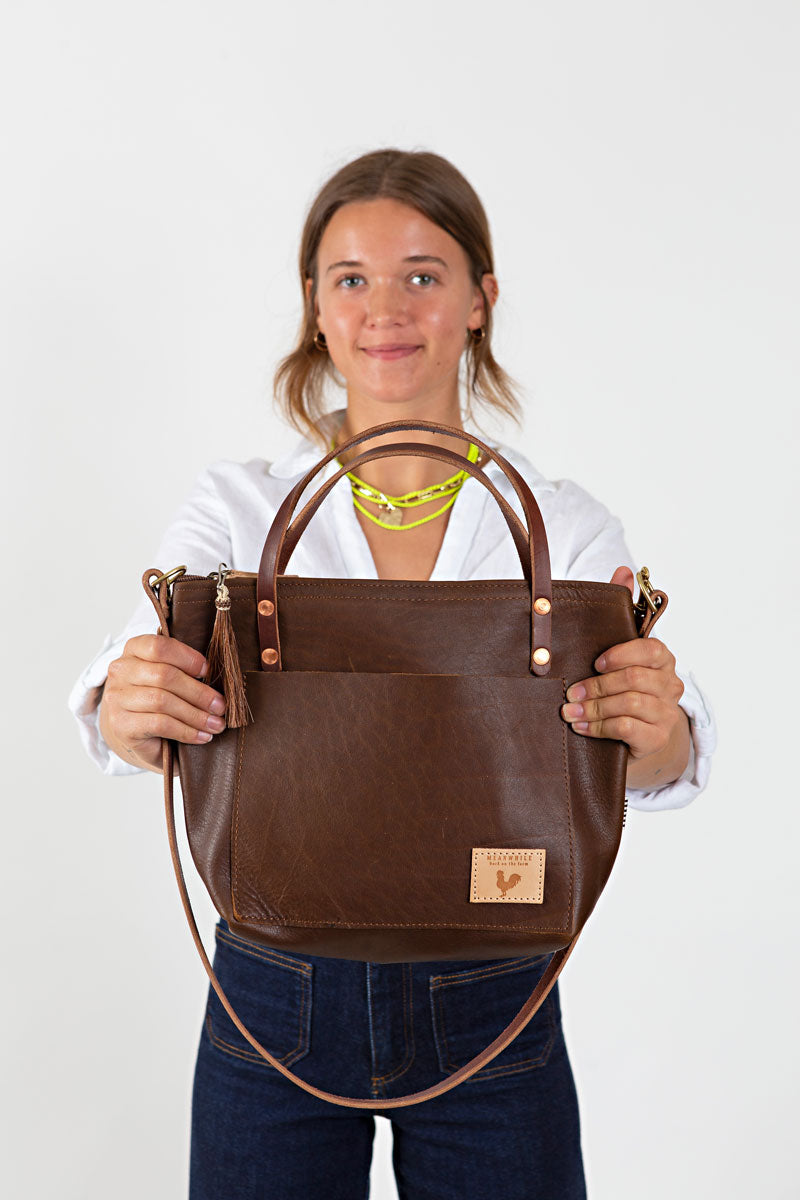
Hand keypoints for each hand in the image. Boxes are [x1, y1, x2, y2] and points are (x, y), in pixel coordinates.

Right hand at [99, 634, 226, 772]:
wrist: (133, 734)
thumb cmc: (158, 700)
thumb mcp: (170, 677)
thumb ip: (185, 669)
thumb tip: (217, 676)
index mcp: (133, 650)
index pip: (159, 646)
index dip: (188, 658)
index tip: (209, 672)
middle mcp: (121, 671)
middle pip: (164, 676)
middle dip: (199, 692)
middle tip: (221, 706)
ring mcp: (117, 698)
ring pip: (162, 701)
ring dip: (196, 715)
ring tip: (216, 724)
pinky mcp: (121, 725)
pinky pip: (159, 724)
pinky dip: (186, 731)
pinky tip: (201, 736)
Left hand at [560, 567, 691, 787]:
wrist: (638, 735)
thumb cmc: (623, 686)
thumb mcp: (619, 650)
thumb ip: (622, 609)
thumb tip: (624, 570)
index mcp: (662, 658)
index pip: (650, 649)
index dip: (621, 654)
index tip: (595, 661)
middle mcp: (670, 684)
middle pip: (634, 680)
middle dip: (596, 686)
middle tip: (569, 692)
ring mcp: (666, 712)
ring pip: (628, 704)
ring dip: (593, 707)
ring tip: (567, 710)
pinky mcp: (656, 737)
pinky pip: (626, 728)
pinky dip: (598, 726)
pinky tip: (580, 726)